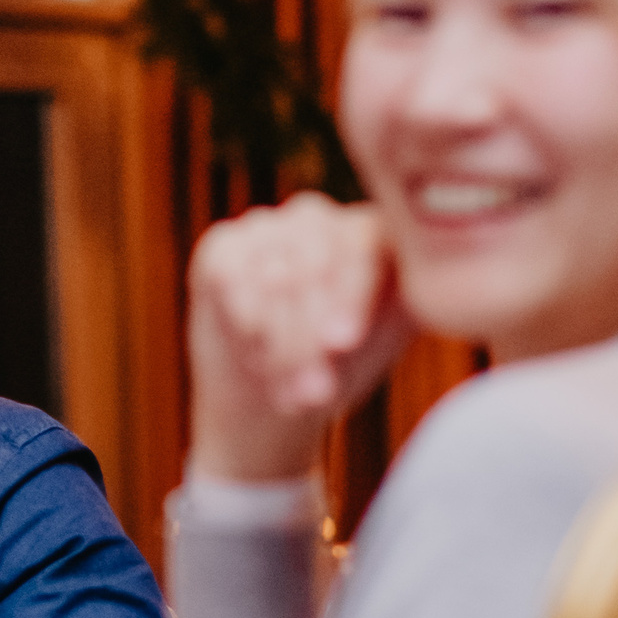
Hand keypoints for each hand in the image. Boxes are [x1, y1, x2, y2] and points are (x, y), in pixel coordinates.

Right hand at [186, 194, 413, 482]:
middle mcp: (322, 220)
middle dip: (309, 340)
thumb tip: (393, 309)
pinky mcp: (223, 244)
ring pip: (271, 277)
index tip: (341, 345)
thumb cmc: (337, 371)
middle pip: (314, 265)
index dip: (351, 296)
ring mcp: (270, 227)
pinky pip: (230, 274)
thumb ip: (390, 314)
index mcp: (375, 235)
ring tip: (286, 390)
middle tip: (309, 395)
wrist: (270, 397)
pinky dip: (241, 320)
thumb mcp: (374, 349)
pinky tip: (253, 351)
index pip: (364, 247)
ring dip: (277, 346)